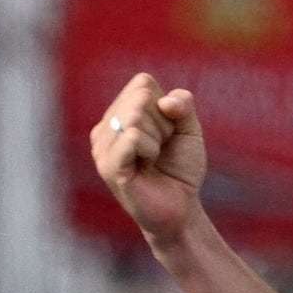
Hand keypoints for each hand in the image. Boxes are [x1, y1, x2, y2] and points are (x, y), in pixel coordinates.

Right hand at [92, 75, 207, 246]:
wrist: (180, 209)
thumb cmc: (180, 170)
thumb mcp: (189, 130)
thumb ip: (183, 105)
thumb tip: (165, 101)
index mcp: (120, 112)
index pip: (142, 84)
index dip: (165, 106)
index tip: (166, 134)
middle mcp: (106, 125)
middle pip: (140, 97)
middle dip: (163, 124)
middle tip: (160, 150)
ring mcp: (102, 145)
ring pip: (136, 116)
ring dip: (158, 139)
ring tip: (153, 159)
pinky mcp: (108, 164)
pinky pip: (133, 136)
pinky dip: (151, 148)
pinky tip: (147, 165)